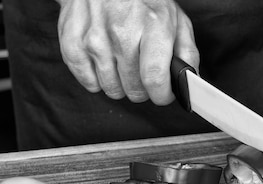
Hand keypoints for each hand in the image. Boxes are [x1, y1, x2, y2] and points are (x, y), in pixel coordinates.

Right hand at [56, 0, 198, 103]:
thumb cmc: (141, 2)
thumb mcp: (174, 18)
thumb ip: (186, 52)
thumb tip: (190, 83)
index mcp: (153, 25)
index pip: (155, 79)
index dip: (162, 95)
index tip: (162, 94)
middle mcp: (122, 31)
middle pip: (134, 90)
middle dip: (142, 88)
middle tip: (142, 71)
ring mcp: (94, 39)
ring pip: (112, 90)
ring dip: (120, 83)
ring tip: (122, 61)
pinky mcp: (73, 44)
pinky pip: (89, 84)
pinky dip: (98, 78)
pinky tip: (104, 60)